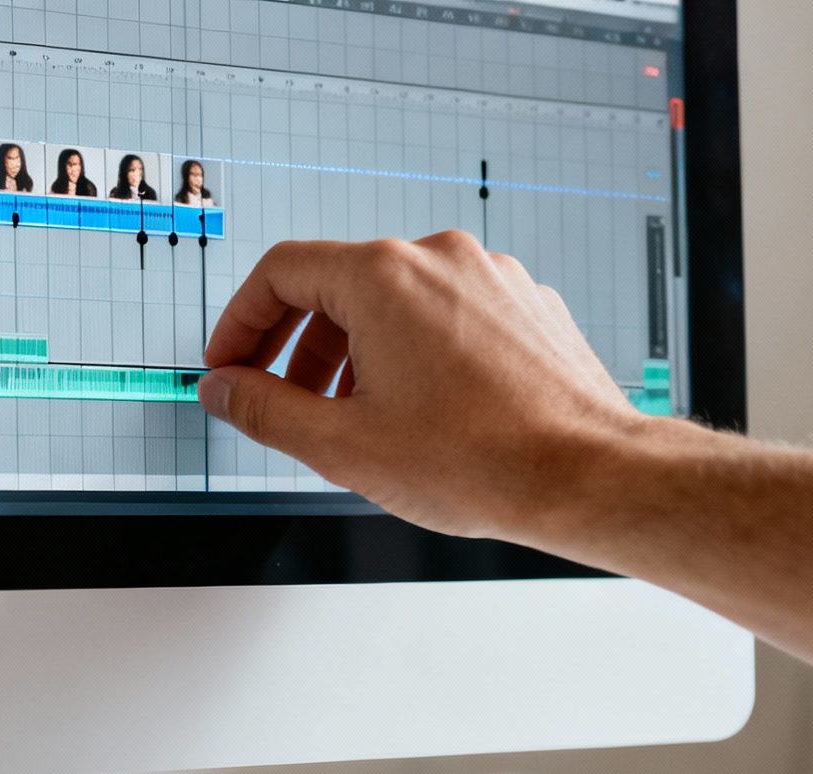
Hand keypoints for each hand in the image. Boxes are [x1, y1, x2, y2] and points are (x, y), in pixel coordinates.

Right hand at [199, 232, 657, 542]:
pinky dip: (414, 352)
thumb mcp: (342, 445)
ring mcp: (490, 277)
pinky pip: (447, 314)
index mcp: (385, 277)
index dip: (241, 322)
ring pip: (395, 302)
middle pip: (338, 285)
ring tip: (355, 419)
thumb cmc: (481, 461)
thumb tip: (223, 389)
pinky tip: (419, 412)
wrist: (588, 475)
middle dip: (298, 347)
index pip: (282, 272)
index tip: (231, 366)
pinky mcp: (525, 304)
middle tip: (281, 402)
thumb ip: (264, 410)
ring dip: (356, 354)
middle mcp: (439, 260)